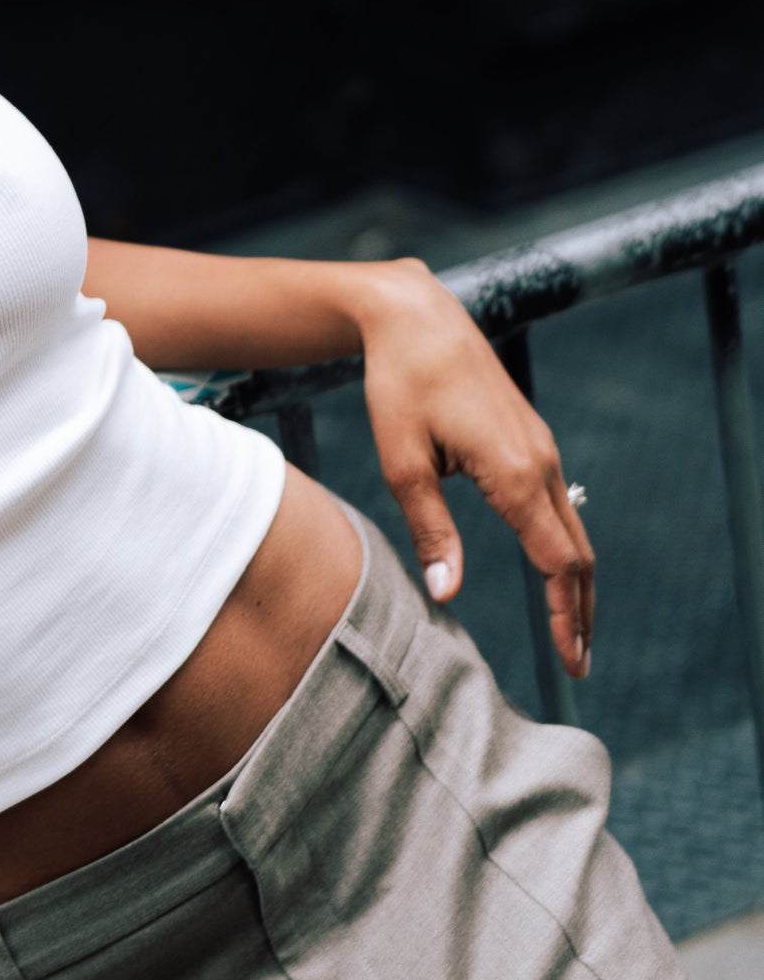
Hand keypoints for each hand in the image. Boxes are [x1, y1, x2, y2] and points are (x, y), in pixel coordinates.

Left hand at [353, 261, 593, 677]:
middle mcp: (538, 462)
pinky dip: (562, 547)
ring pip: (571, 529)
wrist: (417, 316)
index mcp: (513, 473)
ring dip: (574, 581)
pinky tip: (551, 571)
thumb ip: (430, 529)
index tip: (570, 661)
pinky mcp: (529, 438)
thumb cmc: (400, 385)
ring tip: (570, 630)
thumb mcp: (403, 461)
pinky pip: (556, 504)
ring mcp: (539, 447)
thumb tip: (448, 595)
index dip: (565, 615)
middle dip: (579, 610)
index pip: (557, 562)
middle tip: (577, 663)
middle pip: (577, 553)